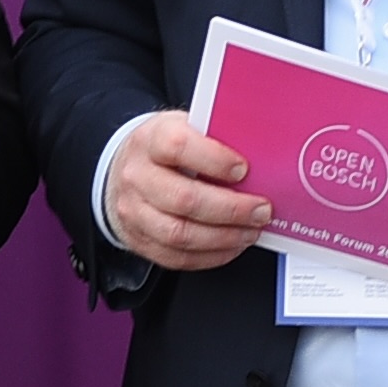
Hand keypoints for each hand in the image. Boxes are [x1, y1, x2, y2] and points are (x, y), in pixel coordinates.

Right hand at [107, 118, 270, 268]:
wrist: (127, 171)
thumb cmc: (164, 151)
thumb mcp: (187, 129)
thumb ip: (216, 140)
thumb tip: (258, 157)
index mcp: (151, 140)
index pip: (177, 146)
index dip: (214, 159)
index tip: (242, 169)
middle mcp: (137, 177)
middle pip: (184, 198)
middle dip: (231, 209)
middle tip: (260, 210)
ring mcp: (134, 212)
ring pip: (180, 234)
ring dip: (224, 237)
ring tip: (250, 230)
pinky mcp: (139, 240)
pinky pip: (177, 257)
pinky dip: (211, 255)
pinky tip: (232, 245)